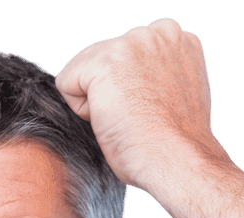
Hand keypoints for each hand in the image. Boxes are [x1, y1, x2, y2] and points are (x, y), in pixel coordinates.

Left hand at [55, 18, 219, 193]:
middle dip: (112, 92)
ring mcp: (131, 43)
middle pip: (102, 58)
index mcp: (176, 39)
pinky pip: (66, 83)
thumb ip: (153, 73)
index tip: (152, 111)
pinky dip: (81, 110)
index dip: (129, 91)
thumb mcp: (171, 93)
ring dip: (99, 101)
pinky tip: (112, 121)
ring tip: (129, 120)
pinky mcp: (105, 62)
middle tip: (139, 119)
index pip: (125, 56)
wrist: (176, 161)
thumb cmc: (173, 145)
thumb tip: (129, 81)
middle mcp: (157, 31)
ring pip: (84, 70)